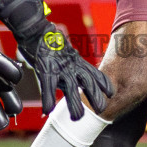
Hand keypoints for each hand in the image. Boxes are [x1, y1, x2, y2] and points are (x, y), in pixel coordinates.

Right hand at [0, 0, 113, 119]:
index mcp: (77, 61)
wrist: (35, 29)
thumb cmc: (49, 43)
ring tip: (77, 118)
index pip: (95, 73)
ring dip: (74, 104)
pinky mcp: (45, 68)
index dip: (104, 83)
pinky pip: (47, 86)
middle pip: (88, 83)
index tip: (112, 93)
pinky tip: (47, 110)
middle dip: (96, 97)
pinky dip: (47, 99)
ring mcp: (59, 67)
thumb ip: (70, 65)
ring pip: (70, 88)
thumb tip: (71, 77)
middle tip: (102, 110)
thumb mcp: (66, 54)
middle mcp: (71, 65)